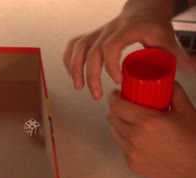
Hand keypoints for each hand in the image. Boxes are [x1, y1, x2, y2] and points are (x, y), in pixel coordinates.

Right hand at [63, 0, 190, 99]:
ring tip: (79, 86)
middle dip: (91, 75)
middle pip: (91, 51)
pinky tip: (72, 73)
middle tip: (96, 94)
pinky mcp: (92, 36)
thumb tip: (190, 70)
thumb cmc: (154, 25)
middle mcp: (108, 30)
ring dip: (75, 68)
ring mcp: (98, 32)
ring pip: (78, 48)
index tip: (118, 80)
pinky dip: (69, 60)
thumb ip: (176, 56)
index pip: (111, 46)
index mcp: (126, 30)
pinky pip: (74, 46)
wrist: (144, 8)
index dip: (111, 65)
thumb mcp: (167, 39)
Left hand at [107, 82, 195, 177]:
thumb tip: (168, 82)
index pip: (117, 106)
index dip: (114, 98)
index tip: (117, 94)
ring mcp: (132, 152)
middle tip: (124, 106)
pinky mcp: (133, 164)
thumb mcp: (187, 111)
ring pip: (114, 133)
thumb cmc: (194, 142)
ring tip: (129, 122)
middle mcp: (135, 137)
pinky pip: (122, 148)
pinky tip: (137, 138)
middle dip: (115, 110)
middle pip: (112, 118)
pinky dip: (126, 141)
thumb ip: (175, 93)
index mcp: (146, 122)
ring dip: (118, 125)